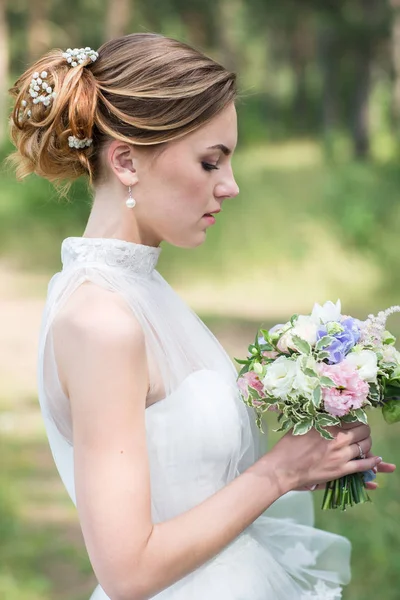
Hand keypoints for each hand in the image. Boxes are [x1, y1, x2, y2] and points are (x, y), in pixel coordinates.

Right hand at [267, 420, 381, 492]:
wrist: (283, 467)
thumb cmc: (288, 445)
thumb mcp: (302, 425)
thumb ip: (318, 420)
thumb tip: (328, 414)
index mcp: (328, 425)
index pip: (352, 417)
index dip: (356, 418)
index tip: (354, 420)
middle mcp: (338, 438)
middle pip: (363, 431)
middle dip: (364, 430)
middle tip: (360, 432)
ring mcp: (341, 455)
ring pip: (365, 446)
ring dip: (367, 444)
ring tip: (364, 444)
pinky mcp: (341, 470)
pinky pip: (363, 465)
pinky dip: (372, 462)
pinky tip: (377, 459)